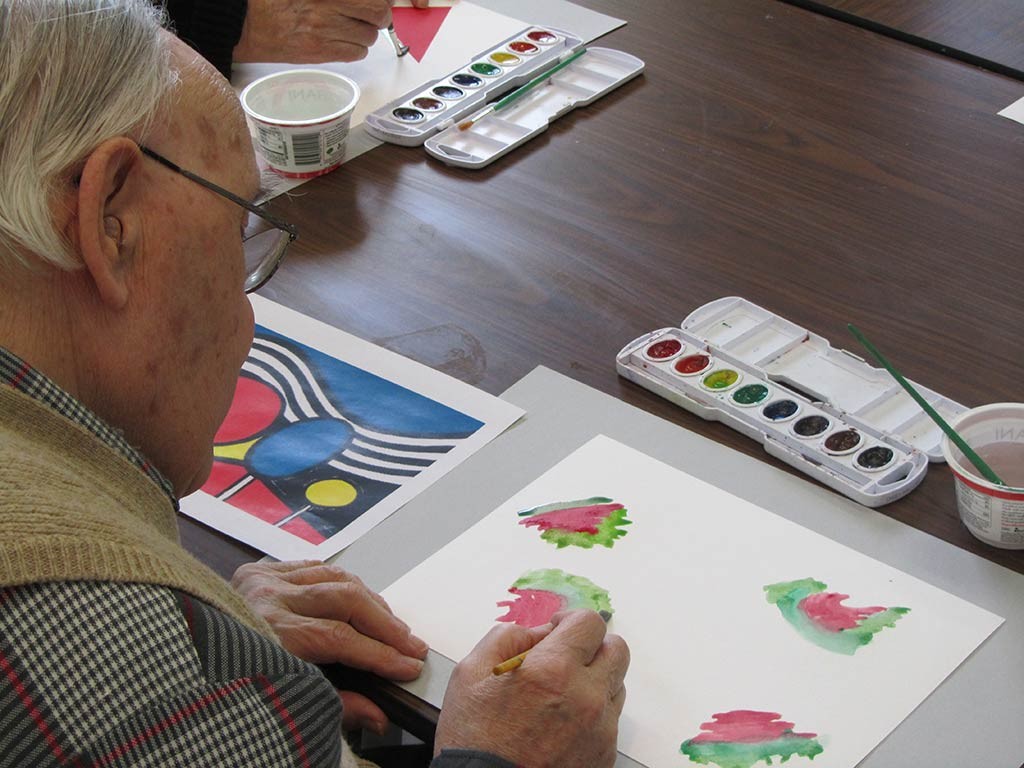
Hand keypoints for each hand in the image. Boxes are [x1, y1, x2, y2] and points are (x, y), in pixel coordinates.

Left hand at [232, 560, 427, 733]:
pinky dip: (341, 579)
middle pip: (345, 599)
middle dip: (385, 624)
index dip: (380, 654)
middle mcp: (266, 597)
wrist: (169, 660)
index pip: (339, 638)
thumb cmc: (219, 681)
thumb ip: (332, 706)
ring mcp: (263, 578)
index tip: (408, 666)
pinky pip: (313, 565)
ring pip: (335, 576)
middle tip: (411, 644)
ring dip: (371, 600)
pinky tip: (359, 595)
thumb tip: (377, 715)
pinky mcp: (260, 569)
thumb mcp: (274, 701)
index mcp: (266, 632)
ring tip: (393, 623)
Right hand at [234, 0, 429, 63]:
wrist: (242, 19)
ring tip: (344, 24)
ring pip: (369, 35)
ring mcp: (324, 28)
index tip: (394, 4)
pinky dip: (353, 47)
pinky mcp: (319, 50)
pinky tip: (337, 38)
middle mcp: (328, 4)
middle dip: (377, 12)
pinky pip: (356, 52)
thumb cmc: (275, 0)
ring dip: (364, 31)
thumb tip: (375, 1)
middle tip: (366, 10)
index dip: (390, 2)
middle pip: (379, 12)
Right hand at [434, 610, 629, 767]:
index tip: (557, 631)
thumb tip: (539, 631)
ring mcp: (600, 730)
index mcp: (553, 670)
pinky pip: (610, 721)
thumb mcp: (471, 672)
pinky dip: (592, 716)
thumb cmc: (474, 739)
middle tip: (566, 658)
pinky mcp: (604, 755)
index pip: (591, 623)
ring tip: (560, 696)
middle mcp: (586, 698)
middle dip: (592, 647)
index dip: (571, 621)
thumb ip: (508, 637)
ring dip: (594, 681)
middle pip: (617, 650)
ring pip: (616, 686)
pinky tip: (562, 725)